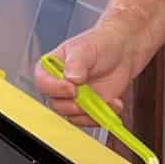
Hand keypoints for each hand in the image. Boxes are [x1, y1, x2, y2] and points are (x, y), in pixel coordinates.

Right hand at [36, 18, 152, 128]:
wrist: (122, 50)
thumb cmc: (100, 43)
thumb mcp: (86, 48)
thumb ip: (77, 62)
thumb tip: (71, 78)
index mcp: (52, 67)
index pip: (42, 82)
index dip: (54, 88)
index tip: (72, 88)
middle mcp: (60, 86)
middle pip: (57, 104)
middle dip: (74, 105)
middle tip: (88, 99)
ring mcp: (74, 99)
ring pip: (74, 116)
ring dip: (91, 113)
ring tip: (109, 100)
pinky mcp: (89, 108)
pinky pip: (90, 120)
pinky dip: (103, 116)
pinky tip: (115, 103)